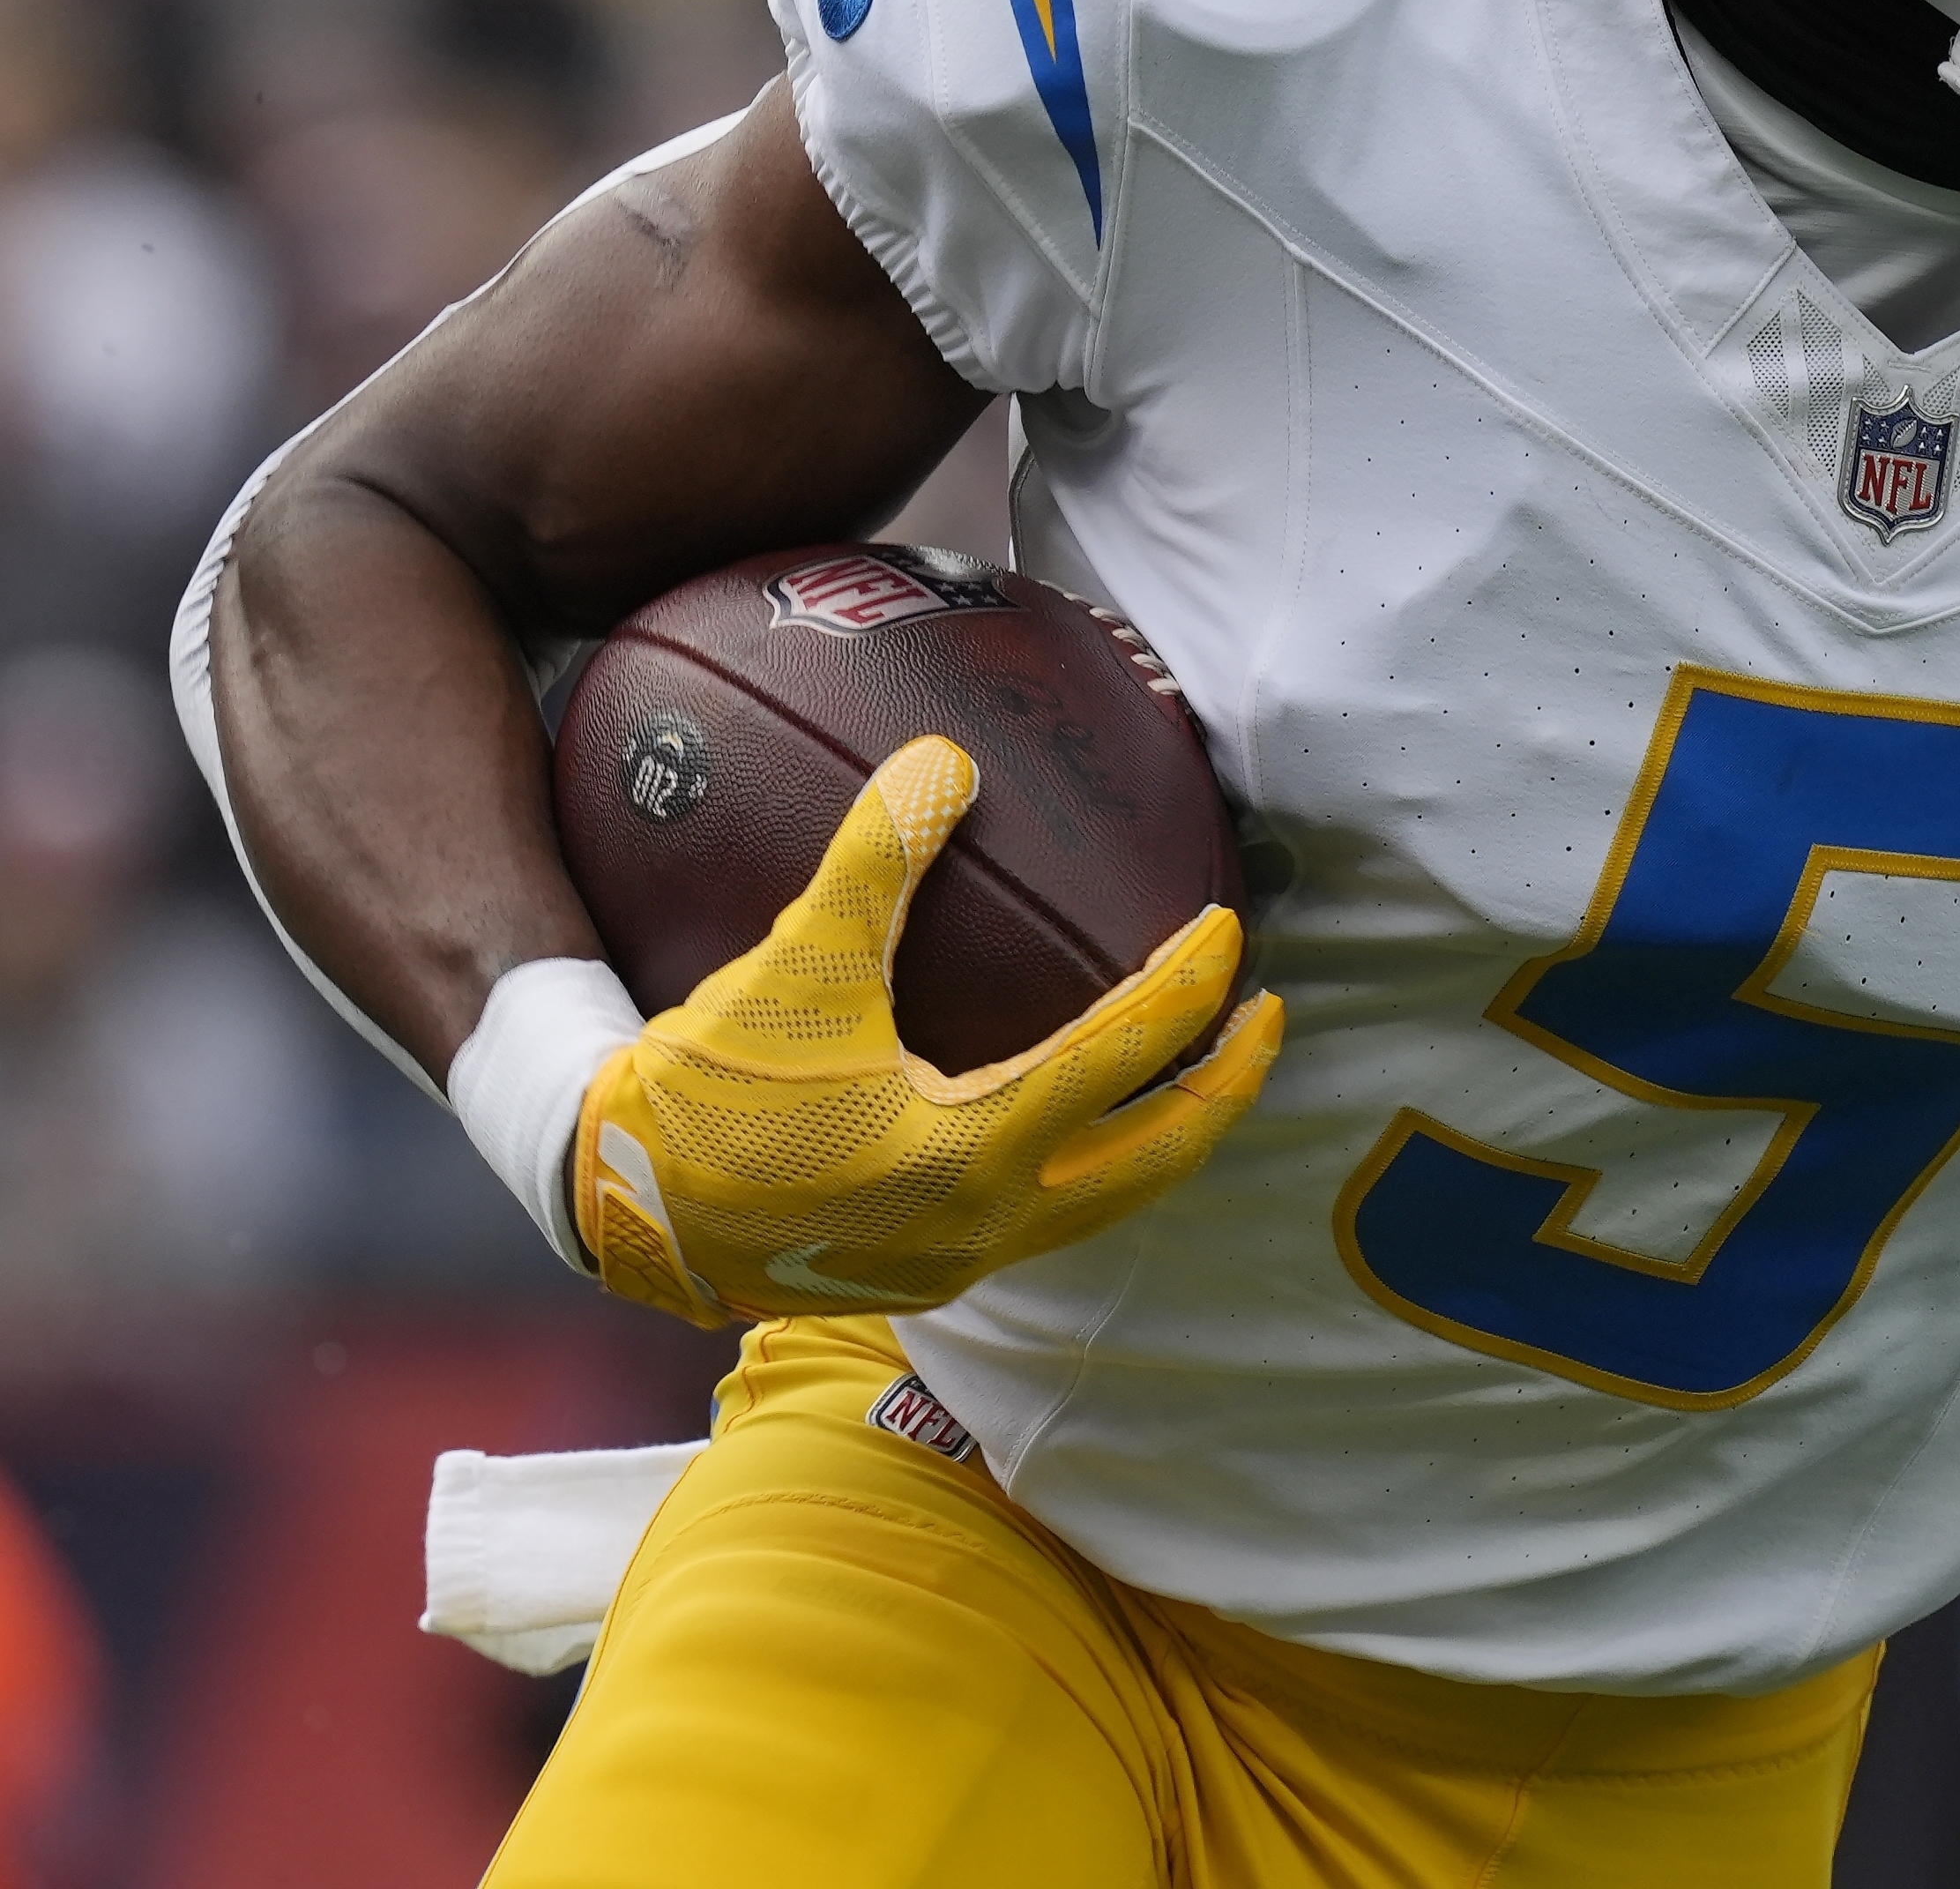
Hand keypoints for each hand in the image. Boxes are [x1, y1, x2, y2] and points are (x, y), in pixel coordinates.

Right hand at [573, 735, 1281, 1323]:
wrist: (616, 1208)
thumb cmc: (706, 1086)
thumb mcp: (796, 960)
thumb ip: (876, 856)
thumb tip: (945, 757)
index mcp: (971, 1151)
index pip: (1124, 1056)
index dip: (1191, 984)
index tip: (1230, 923)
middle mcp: (986, 1223)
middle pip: (1159, 1157)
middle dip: (1228, 1086)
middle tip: (1269, 1013)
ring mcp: (961, 1261)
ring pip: (1111, 1200)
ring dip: (1169, 1133)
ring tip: (1200, 1064)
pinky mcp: (929, 1276)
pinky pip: (1052, 1215)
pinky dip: (1097, 1160)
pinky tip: (1088, 1113)